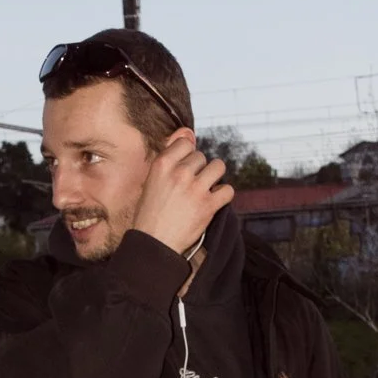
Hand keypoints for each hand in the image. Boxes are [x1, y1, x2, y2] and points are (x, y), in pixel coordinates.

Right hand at [132, 131, 234, 254]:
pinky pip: (228, 190)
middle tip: (191, 187)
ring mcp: (196, 189)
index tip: (184, 169)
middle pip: (202, 157)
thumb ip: (170, 157)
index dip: (187, 156)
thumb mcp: (152, 181)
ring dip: (214, 177)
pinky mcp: (208, 206)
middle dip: (199, 170)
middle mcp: (180, 173)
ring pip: (218, 167)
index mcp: (162, 164)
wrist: (154, 245)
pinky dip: (224, 196)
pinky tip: (214, 201)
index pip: (186, 143)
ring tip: (206, 189)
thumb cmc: (150, 215)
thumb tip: (189, 132)